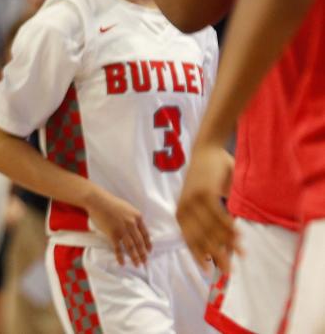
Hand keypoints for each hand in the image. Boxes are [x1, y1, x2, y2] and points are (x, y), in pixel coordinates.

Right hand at [84, 186, 151, 265]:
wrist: (97, 200)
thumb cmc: (110, 203)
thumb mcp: (127, 208)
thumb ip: (132, 218)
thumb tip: (135, 229)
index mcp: (137, 217)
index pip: (145, 234)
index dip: (148, 244)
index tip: (149, 251)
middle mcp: (132, 224)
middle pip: (140, 242)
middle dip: (143, 253)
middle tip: (145, 261)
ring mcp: (122, 229)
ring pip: (131, 247)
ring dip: (135, 257)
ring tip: (137, 264)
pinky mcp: (112, 233)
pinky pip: (118, 248)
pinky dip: (120, 256)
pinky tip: (122, 262)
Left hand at [176, 142, 237, 272]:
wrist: (207, 150)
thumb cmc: (211, 178)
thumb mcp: (209, 202)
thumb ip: (214, 221)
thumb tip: (226, 243)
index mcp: (181, 212)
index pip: (189, 239)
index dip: (199, 255)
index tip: (208, 271)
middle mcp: (183, 208)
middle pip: (201, 238)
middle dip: (216, 256)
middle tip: (228, 271)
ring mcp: (191, 200)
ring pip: (211, 229)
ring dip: (227, 243)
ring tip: (241, 254)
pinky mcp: (203, 193)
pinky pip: (218, 215)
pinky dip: (229, 227)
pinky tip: (239, 236)